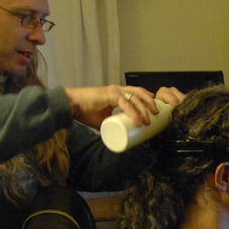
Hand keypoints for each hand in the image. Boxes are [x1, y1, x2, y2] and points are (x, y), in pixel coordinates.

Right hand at [63, 85, 183, 129]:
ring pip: (135, 98)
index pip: (138, 93)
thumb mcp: (104, 120)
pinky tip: (138, 122)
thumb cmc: (86, 112)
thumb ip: (113, 125)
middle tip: (157, 115)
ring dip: (144, 109)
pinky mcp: (110, 95)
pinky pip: (125, 104)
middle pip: (140, 93)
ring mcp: (115, 91)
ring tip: (150, 120)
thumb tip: (121, 139)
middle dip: (151, 103)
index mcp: (119, 93)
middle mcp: (119, 89)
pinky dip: (133, 113)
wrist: (71, 106)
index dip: (147, 100)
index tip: (155, 111)